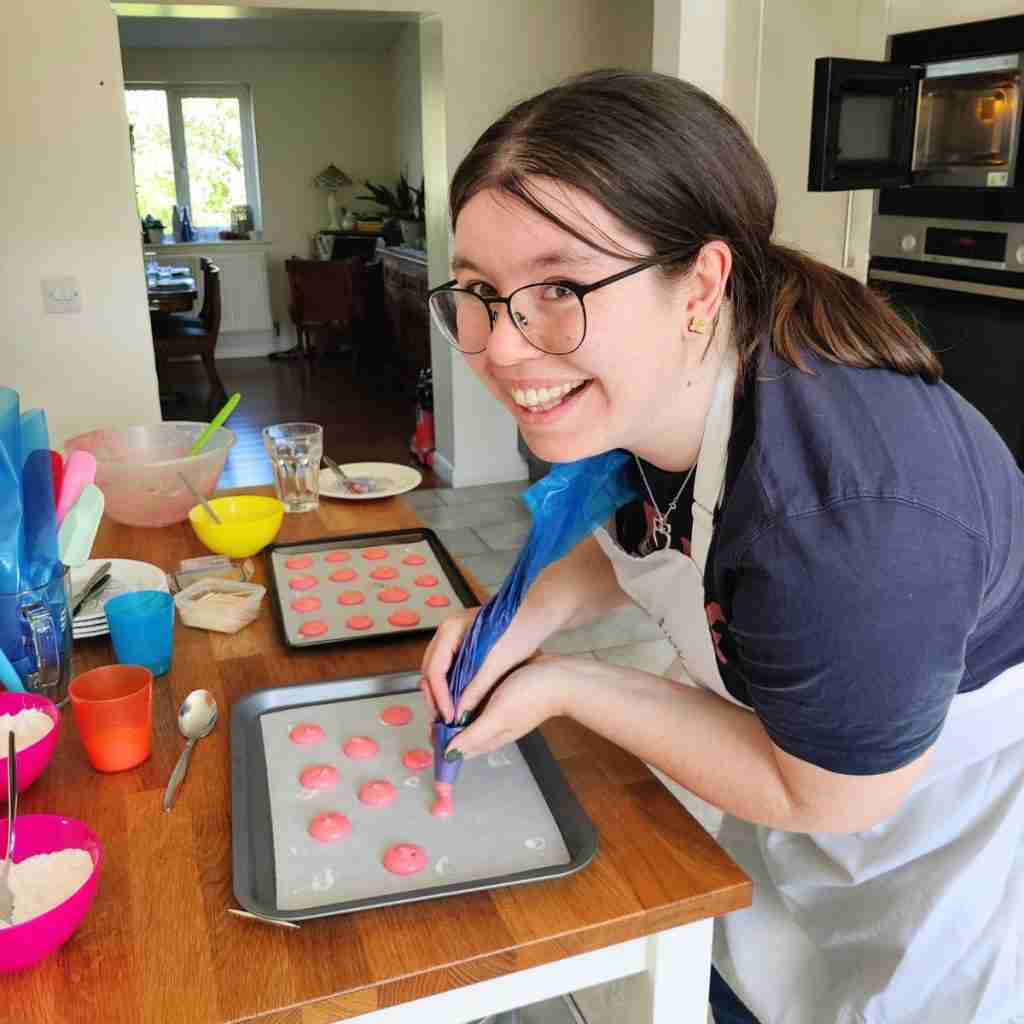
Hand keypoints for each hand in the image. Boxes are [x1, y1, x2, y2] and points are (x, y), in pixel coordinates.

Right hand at [419, 604, 547, 723]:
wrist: (536, 616)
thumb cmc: (519, 632)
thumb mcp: (496, 664)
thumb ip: (475, 689)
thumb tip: (459, 714)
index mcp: (450, 629)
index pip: (435, 669)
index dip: (440, 696)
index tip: (449, 716)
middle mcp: (446, 630)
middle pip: (430, 669)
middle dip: (436, 696)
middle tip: (444, 719)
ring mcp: (453, 635)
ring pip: (437, 669)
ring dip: (441, 692)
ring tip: (449, 713)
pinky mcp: (462, 642)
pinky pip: (448, 666)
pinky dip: (450, 684)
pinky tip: (457, 699)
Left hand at [444, 655, 577, 759]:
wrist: (560, 678)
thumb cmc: (530, 697)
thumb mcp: (497, 717)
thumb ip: (473, 735)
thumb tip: (448, 755)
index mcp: (490, 738)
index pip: (459, 746)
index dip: (441, 739)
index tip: (428, 725)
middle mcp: (493, 727)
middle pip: (463, 730)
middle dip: (447, 723)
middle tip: (432, 704)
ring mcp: (500, 711)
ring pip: (471, 714)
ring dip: (457, 708)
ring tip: (443, 692)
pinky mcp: (505, 695)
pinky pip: (481, 699)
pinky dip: (469, 695)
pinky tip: (462, 682)